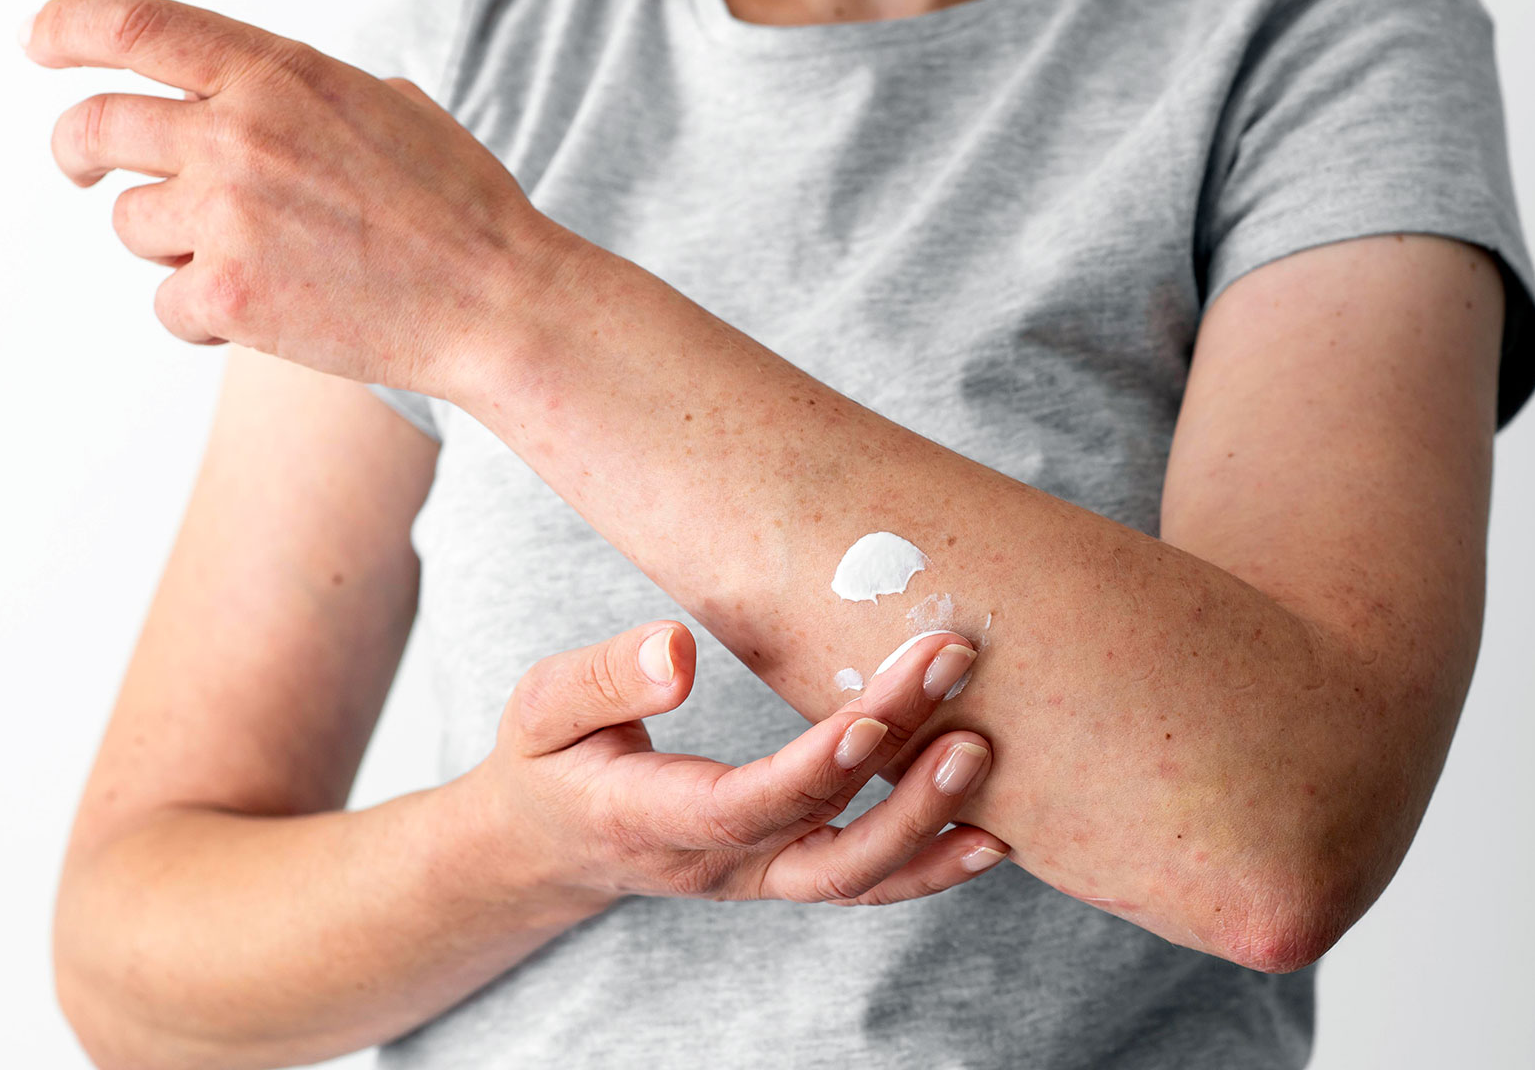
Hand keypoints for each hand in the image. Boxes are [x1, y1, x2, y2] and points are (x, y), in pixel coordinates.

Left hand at [24, 0, 550, 391]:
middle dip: (76, 151)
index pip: (134, 27)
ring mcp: (225, 214)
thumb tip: (275, 100)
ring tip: (249, 261)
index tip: (40, 42)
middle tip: (85, 170)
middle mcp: (238, 134)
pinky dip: (201, 315)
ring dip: (169, 243)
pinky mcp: (226, 293)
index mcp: (278, 75)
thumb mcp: (394, 109)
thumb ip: (314, 94)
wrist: (496, 301)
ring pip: (130, 222)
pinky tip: (264, 314)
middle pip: (96, 125)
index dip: (67, 29)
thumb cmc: (463, 213)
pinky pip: (166, 302)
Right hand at [463, 621, 1007, 908]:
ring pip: (860, 876)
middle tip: (951, 672)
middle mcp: (719, 864)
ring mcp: (761, 876)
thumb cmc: (549, 759)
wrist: (551, 842)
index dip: (817, 769)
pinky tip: (992, 828)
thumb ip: (604, 680)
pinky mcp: (790, 868)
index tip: (876, 715)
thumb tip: (678, 652)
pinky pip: (869, 881)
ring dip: (932, 820)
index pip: (749, 806)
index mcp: (651, 821)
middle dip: (903, 776)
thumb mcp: (542, 709)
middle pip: (828, 841)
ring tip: (988, 748)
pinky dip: (933, 862)